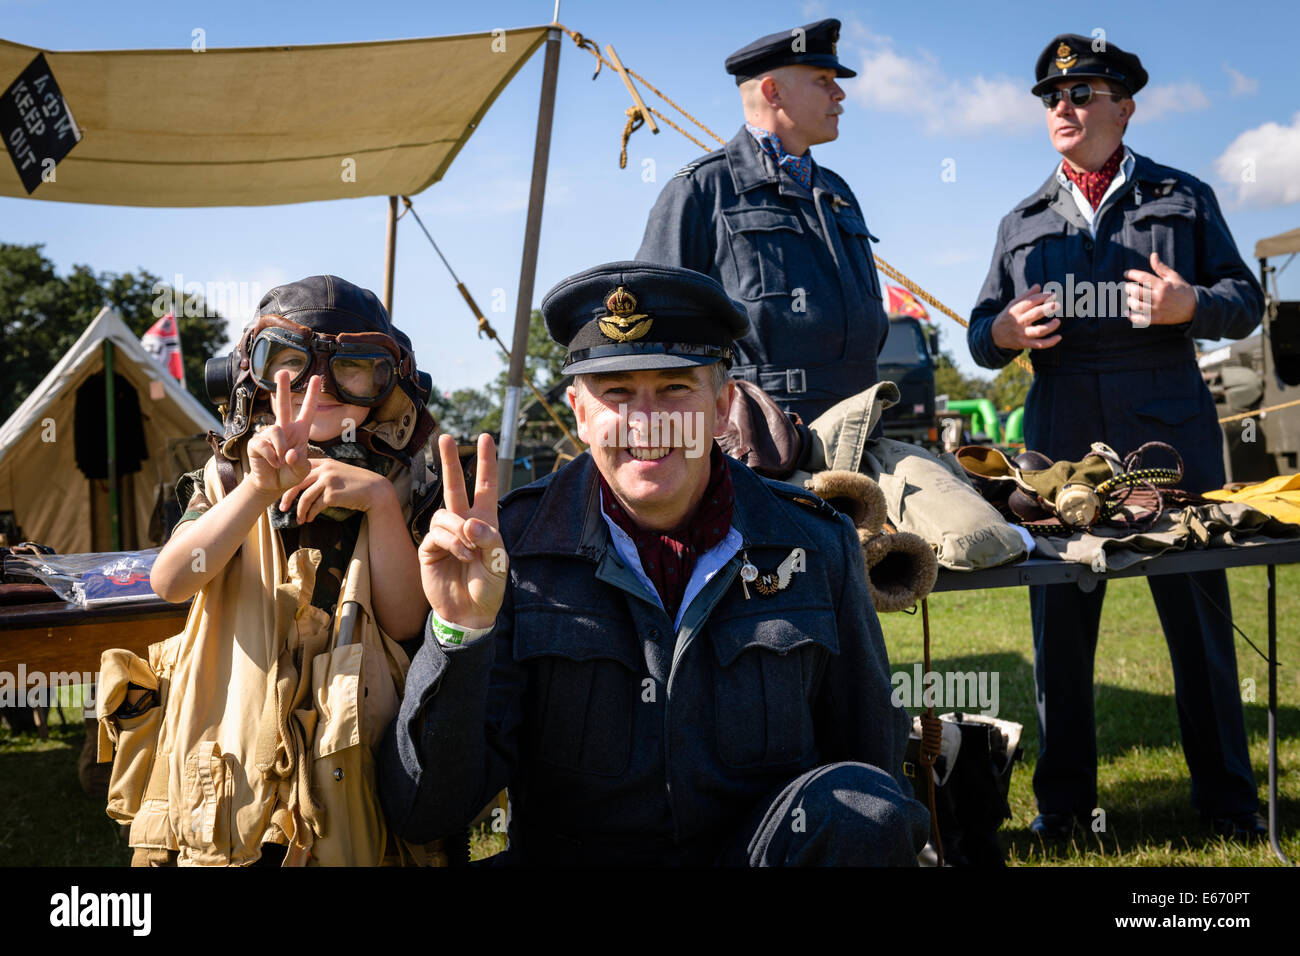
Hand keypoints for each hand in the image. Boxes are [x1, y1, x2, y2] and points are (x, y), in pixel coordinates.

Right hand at [246, 370, 321, 496]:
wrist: (272, 485)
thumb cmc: (290, 475)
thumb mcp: (302, 470)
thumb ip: (300, 462)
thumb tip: (290, 453)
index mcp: (299, 432)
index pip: (308, 411)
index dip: (312, 395)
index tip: (316, 378)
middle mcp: (284, 429)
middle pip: (283, 405)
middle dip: (282, 388)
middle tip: (282, 372)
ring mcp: (268, 434)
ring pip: (276, 431)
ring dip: (281, 449)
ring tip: (281, 462)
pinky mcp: (256, 443)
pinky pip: (265, 445)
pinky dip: (272, 457)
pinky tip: (272, 463)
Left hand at [277, 457, 392, 523]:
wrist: (375, 491)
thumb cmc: (358, 484)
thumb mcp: (339, 472)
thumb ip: (324, 474)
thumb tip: (307, 485)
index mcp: (325, 462)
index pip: (301, 469)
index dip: (290, 481)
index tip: (285, 492)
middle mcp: (325, 469)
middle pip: (297, 482)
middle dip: (287, 496)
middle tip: (282, 507)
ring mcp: (328, 481)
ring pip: (305, 497)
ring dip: (299, 510)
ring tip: (299, 519)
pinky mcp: (332, 494)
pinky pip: (315, 506)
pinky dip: (310, 514)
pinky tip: (309, 519)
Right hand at [418, 433, 506, 629]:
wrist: (468, 613)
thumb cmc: (487, 588)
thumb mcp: (497, 564)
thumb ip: (488, 541)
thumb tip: (469, 522)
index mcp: (486, 522)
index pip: (486, 487)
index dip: (486, 463)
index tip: (487, 438)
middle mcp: (464, 524)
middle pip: (455, 486)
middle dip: (450, 461)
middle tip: (445, 437)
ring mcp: (444, 535)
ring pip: (445, 514)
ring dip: (459, 530)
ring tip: (469, 552)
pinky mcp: (429, 548)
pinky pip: (437, 533)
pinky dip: (451, 542)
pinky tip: (460, 554)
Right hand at [989, 284, 1061, 350]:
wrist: (995, 336)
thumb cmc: (1008, 317)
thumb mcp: (1012, 305)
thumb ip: (1025, 296)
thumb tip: (1038, 286)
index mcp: (1015, 310)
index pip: (1030, 302)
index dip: (1042, 297)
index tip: (1052, 294)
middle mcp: (1018, 322)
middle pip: (1035, 314)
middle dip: (1048, 308)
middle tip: (1057, 305)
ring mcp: (1022, 334)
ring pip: (1038, 331)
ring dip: (1050, 326)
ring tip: (1058, 321)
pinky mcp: (1025, 344)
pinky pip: (1039, 344)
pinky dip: (1050, 342)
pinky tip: (1059, 337)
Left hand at [1124, 252, 1195, 327]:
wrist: (1194, 307)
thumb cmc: (1182, 290)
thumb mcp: (1173, 276)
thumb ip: (1161, 267)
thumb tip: (1153, 255)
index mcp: (1163, 285)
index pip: (1143, 278)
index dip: (1132, 274)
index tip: (1126, 273)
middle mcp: (1159, 297)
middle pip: (1136, 292)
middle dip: (1128, 288)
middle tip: (1127, 287)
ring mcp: (1157, 309)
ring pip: (1136, 305)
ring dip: (1129, 301)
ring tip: (1130, 297)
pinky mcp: (1157, 319)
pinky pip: (1140, 319)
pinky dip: (1132, 316)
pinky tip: (1128, 312)